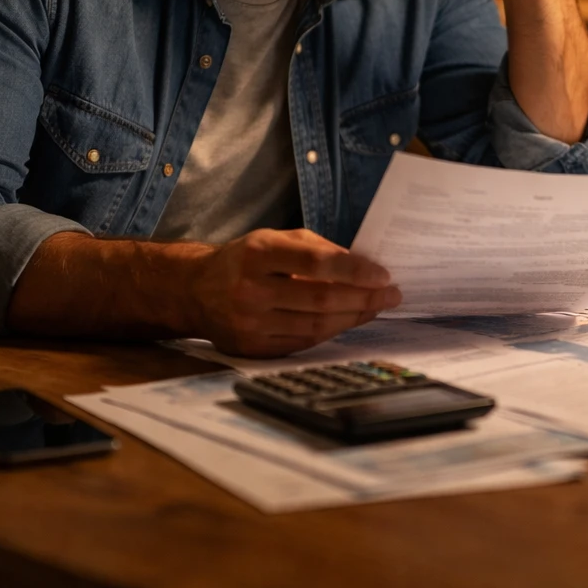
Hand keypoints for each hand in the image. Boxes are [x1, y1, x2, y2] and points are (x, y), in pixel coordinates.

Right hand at [186, 228, 400, 356]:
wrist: (196, 291)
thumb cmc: (245, 259)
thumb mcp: (274, 239)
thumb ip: (316, 248)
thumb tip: (363, 267)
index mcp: (257, 253)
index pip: (315, 262)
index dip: (354, 270)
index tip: (383, 275)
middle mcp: (249, 289)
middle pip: (320, 299)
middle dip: (363, 298)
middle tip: (392, 294)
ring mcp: (249, 323)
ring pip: (315, 326)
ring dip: (353, 318)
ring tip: (376, 307)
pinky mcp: (251, 349)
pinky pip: (303, 342)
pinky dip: (331, 332)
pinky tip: (349, 321)